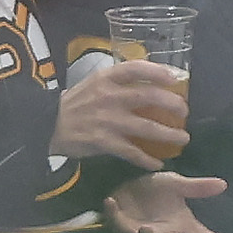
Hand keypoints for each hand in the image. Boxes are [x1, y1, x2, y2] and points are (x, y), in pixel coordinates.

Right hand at [55, 58, 191, 166]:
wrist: (48, 127)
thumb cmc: (75, 105)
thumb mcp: (92, 84)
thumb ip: (116, 81)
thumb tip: (147, 80)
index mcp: (105, 78)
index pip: (135, 68)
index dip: (157, 71)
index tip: (174, 78)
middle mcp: (109, 97)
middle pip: (148, 97)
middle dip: (171, 104)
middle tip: (184, 111)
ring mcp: (107, 120)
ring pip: (146, 127)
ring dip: (168, 134)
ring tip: (183, 138)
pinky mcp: (104, 142)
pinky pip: (132, 152)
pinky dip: (146, 159)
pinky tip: (157, 164)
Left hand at [103, 170, 226, 232]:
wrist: (129, 188)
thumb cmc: (156, 190)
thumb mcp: (176, 184)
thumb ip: (197, 188)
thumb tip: (223, 184)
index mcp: (180, 227)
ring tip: (148, 229)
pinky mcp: (119, 225)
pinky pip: (114, 223)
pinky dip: (111, 213)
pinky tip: (110, 202)